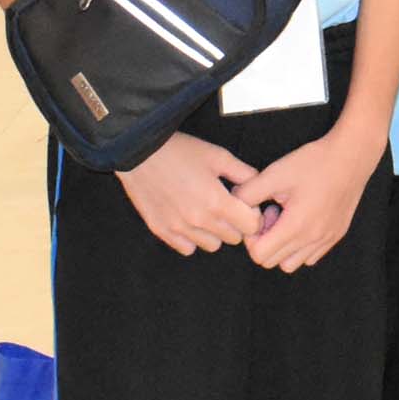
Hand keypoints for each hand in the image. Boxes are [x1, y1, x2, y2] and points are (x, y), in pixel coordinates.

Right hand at [121, 132, 256, 254]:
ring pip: (212, 245)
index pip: (251, 226)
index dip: (252, 215)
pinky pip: (187, 248)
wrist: (139, 151)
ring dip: (214, 232)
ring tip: (205, 212)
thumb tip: (259, 187)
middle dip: (235, 223)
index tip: (244, 205)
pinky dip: (191, 238)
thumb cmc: (180, 150)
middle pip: (234, 238)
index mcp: (217, 202)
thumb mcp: (218, 156)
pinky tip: (188, 219)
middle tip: (225, 206)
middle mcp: (199, 220)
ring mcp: (179, 228)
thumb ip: (244, 174)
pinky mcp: (161, 230)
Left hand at [236, 131, 371, 271]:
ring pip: (292, 263)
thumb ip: (249, 191)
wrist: (352, 155)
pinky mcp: (336, 235)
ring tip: (286, 218)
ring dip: (282, 246)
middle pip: (272, 262)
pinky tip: (301, 220)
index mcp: (296, 225)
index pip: (259, 255)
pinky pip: (310, 256)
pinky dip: (299, 246)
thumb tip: (233, 202)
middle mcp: (313, 239)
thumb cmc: (315, 162)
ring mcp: (327, 240)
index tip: (259, 215)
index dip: (251, 238)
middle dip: (265, 241)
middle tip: (271, 213)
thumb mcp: (276, 172)